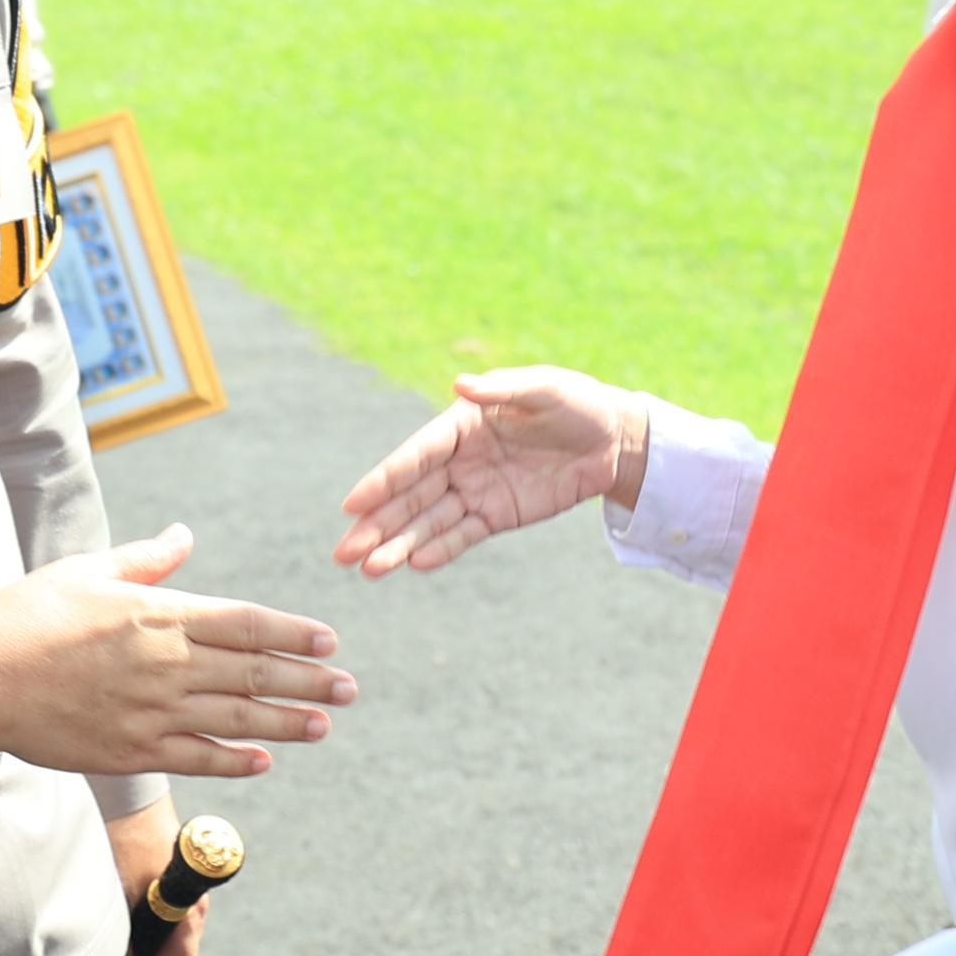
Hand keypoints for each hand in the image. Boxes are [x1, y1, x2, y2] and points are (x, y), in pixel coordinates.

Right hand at [0, 527, 351, 780]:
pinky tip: (263, 759)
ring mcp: (153, 711)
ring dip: (285, 722)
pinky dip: (234, 760)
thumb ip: (144, 560)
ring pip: (236, 718)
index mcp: (160, 615)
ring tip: (322, 725)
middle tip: (347, 688)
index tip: (329, 641)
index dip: (294, 633)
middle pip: (254, 672)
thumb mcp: (87, 571)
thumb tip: (183, 537)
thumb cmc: (28, 616)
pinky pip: (197, 758)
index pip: (246, 623)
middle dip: (307, 680)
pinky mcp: (132, 749)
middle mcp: (167, 664)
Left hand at [105, 798, 203, 955]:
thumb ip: (125, 938)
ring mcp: (181, 900)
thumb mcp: (119, 893)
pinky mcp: (167, 889)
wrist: (128, 792)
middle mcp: (191, 911)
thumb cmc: (123, 839)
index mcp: (186, 916)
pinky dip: (140, 951)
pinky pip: (158, 932)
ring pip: (164, 952)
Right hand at [332, 368, 647, 576]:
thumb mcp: (544, 389)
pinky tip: (414, 564)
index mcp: (460, 425)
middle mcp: (459, 460)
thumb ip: (501, 390)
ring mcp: (475, 490)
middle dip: (376, 524)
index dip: (383, 481)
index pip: (414, 457)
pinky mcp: (496, 514)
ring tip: (369, 570)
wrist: (613, 439)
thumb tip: (459, 385)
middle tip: (343, 553)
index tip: (352, 505)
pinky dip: (440, 550)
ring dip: (398, 545)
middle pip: (410, 496)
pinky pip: (462, 535)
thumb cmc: (575, 403)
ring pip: (429, 522)